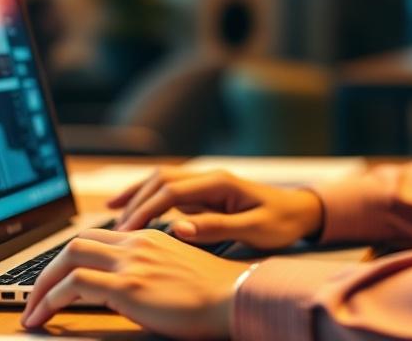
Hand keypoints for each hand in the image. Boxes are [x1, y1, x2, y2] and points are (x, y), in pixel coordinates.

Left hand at [20, 227, 246, 337]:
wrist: (235, 297)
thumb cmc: (214, 295)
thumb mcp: (177, 272)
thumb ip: (150, 271)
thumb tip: (126, 289)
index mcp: (148, 238)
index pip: (95, 239)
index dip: (68, 260)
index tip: (56, 282)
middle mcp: (136, 243)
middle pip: (74, 244)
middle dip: (46, 272)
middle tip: (33, 299)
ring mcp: (131, 262)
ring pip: (67, 259)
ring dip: (41, 286)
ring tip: (30, 312)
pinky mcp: (128, 285)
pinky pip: (74, 286)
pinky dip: (50, 300)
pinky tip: (43, 318)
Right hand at [107, 168, 323, 249]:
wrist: (299, 212)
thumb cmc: (280, 222)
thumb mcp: (254, 230)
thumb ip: (217, 228)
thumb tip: (178, 227)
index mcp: (219, 183)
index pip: (171, 192)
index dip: (146, 211)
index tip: (128, 233)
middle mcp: (209, 177)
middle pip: (161, 181)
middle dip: (134, 201)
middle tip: (115, 230)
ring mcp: (206, 183)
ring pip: (162, 182)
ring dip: (137, 195)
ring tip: (112, 215)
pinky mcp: (205, 193)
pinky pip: (169, 191)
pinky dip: (148, 197)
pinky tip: (132, 209)